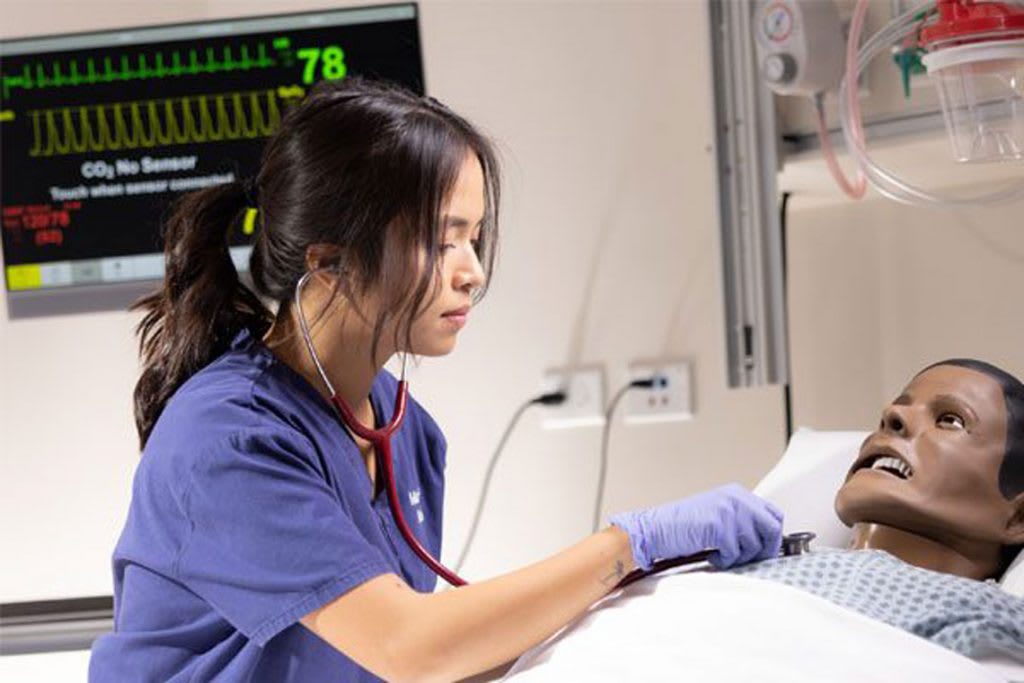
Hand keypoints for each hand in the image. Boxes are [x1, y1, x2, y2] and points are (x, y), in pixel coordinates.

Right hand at [609, 483, 783, 569]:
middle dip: (764, 549)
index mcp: (737, 494)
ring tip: (721, 554)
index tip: (765, 550)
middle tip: (747, 558)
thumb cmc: (683, 526)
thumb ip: (742, 521)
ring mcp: (728, 510)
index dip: (773, 536)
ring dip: (740, 557)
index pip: (773, 514)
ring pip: (754, 544)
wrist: (656, 528)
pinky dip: (725, 560)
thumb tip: (767, 542)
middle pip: (772, 528)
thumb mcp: (718, 515)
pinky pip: (735, 552)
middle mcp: (736, 498)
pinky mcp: (718, 525)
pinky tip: (712, 555)